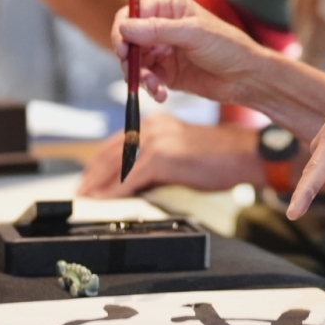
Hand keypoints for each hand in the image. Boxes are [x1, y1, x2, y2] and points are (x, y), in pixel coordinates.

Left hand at [76, 116, 263, 196]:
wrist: (243, 155)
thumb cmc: (219, 157)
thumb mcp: (180, 155)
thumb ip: (155, 165)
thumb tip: (133, 184)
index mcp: (156, 124)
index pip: (117, 141)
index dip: (99, 161)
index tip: (89, 177)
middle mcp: (153, 127)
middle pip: (111, 151)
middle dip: (92, 173)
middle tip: (81, 190)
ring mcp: (156, 141)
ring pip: (116, 164)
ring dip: (98, 184)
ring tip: (87, 198)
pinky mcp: (162, 158)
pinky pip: (129, 178)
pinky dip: (114, 191)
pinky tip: (104, 200)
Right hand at [112, 0, 274, 109]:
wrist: (245, 77)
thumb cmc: (226, 46)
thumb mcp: (192, 34)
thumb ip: (157, 30)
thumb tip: (124, 27)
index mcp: (169, 6)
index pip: (132, 13)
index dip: (122, 30)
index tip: (122, 48)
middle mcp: (162, 26)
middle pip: (128, 39)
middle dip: (128, 58)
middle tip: (133, 72)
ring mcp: (163, 50)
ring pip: (134, 62)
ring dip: (139, 76)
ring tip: (155, 86)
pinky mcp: (166, 72)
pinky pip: (146, 79)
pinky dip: (149, 88)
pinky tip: (161, 94)